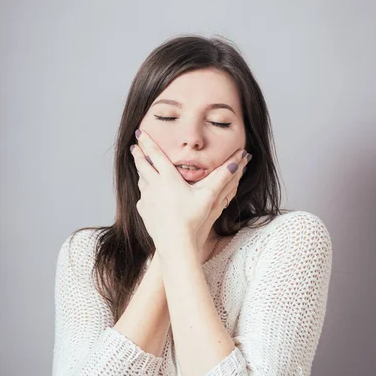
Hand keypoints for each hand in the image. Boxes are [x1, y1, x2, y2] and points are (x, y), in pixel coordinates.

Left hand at [130, 129, 250, 252]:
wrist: (174, 242)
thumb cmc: (192, 219)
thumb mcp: (209, 196)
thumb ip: (223, 176)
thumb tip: (240, 158)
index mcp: (168, 177)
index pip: (154, 154)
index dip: (147, 142)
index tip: (140, 133)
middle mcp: (154, 185)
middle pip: (142, 164)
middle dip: (138, 154)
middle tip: (134, 146)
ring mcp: (146, 198)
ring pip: (141, 180)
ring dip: (141, 172)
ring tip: (141, 168)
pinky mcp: (143, 211)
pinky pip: (142, 198)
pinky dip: (145, 192)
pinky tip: (148, 195)